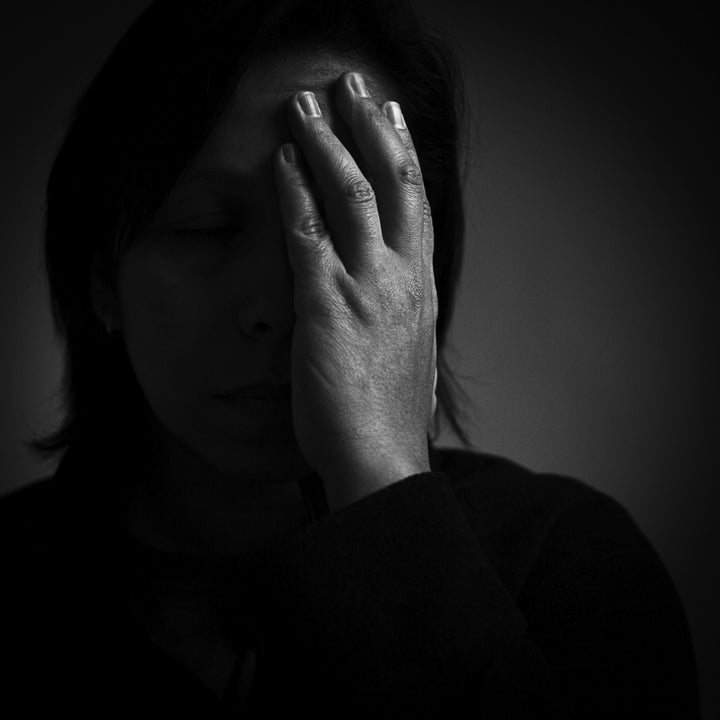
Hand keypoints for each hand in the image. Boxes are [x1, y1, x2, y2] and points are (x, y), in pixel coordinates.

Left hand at [274, 72, 436, 510]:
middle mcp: (403, 278)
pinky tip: (280, 160)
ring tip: (308, 104)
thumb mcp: (411, 361)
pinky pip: (308, 235)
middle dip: (373, 127)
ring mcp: (369, 288)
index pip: (418, 207)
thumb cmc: (390, 420)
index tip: (393, 120)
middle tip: (355, 86)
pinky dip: (294, 192)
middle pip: (395, 183)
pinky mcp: (328, 306)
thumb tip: (400, 313)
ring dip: (330, 142)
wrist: (382, 461)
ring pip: (354, 195)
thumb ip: (404, 324)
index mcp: (421, 291)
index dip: (405, 157)